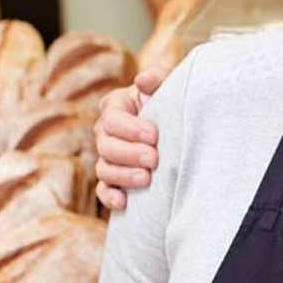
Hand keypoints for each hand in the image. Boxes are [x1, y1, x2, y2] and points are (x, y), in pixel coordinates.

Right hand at [94, 69, 165, 210]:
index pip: (113, 119)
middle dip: (129, 153)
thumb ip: (158, 79)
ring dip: (123, 175)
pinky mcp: (113, 179)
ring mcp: (108, 157)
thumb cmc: (171, 101)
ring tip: (146, 179)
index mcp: (115, 106)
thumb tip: (145, 79)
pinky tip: (125, 202)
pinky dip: (110, 197)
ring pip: (104, 169)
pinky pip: (103, 190)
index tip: (154, 135)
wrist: (179, 124)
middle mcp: (106, 132)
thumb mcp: (167, 87)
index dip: (131, 128)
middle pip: (106, 146)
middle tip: (154, 159)